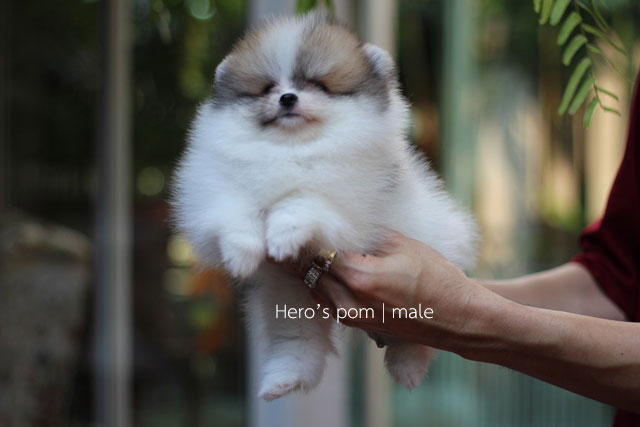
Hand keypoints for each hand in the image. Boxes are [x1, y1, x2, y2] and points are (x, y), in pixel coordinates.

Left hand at [285, 231, 483, 349]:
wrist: (458, 318)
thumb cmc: (437, 279)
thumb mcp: (403, 245)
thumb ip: (368, 236)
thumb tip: (346, 227)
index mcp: (359, 276)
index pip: (319, 252)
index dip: (307, 237)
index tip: (295, 225)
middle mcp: (349, 301)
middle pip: (310, 272)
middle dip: (300, 255)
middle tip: (286, 238)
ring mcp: (352, 317)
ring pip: (315, 290)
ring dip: (307, 272)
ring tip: (297, 254)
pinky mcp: (359, 325)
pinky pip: (328, 303)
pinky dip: (321, 287)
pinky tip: (321, 273)